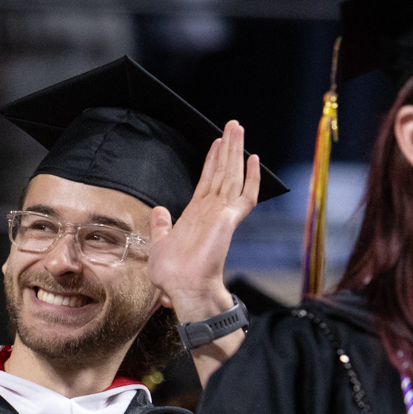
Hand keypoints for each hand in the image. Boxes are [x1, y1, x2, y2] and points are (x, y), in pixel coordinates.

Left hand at [147, 119, 261, 324]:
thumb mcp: (160, 243)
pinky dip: (252, 178)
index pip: (207, 181)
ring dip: (235, 151)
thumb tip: (158, 211)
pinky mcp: (229, 220)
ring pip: (232, 176)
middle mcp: (211, 211)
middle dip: (228, 148)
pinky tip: (254, 159)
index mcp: (196, 214)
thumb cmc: (173, 275)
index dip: (212, 161)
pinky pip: (245, 196)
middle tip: (233, 125)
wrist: (183, 288)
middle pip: (222, 172)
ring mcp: (222, 214)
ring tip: (238, 129)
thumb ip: (162, 226)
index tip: (217, 142)